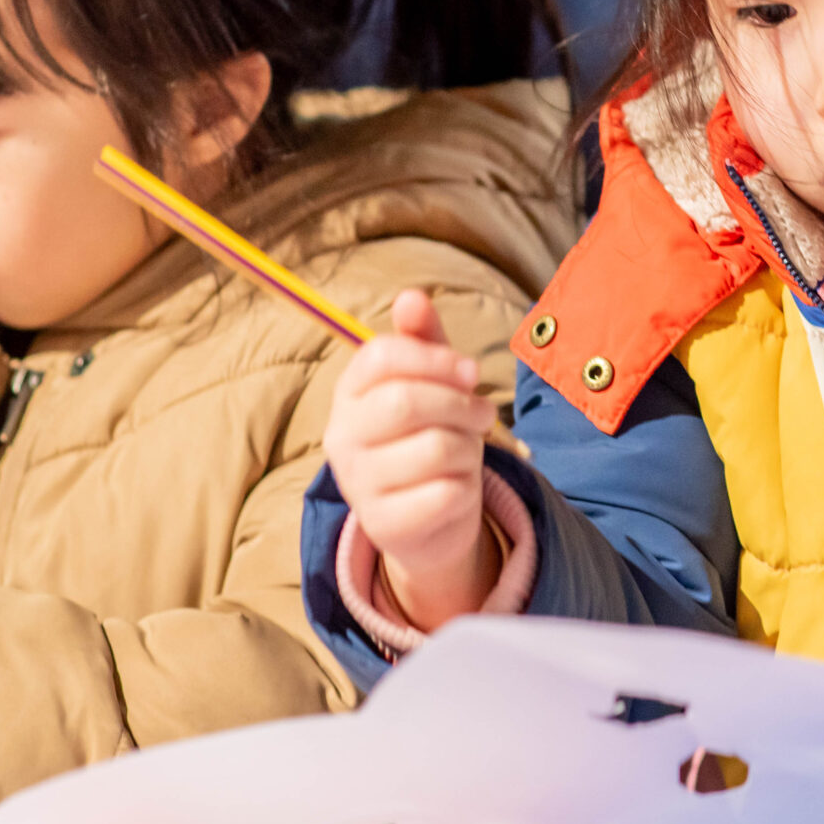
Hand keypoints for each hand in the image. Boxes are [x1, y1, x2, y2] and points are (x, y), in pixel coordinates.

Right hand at [322, 290, 500, 630]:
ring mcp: (358, 485)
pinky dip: (465, 488)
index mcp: (348, 393)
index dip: (437, 358)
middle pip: (406, 401)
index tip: (469, 371)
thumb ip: (422, 340)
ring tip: (469, 450)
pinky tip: (457, 488)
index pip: (381, 355)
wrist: (429, 518)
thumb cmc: (430, 434)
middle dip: (460, 404)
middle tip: (481, 413)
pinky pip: (444, 493)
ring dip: (470, 446)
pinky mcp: (384, 526)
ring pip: (435, 448)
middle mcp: (341, 437)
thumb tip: (411, 297)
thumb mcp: (429, 384)